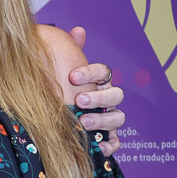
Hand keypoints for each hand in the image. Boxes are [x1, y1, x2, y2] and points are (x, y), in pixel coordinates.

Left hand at [66, 25, 124, 156]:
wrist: (58, 121)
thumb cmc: (63, 92)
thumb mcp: (62, 73)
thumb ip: (70, 53)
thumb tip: (78, 30)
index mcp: (99, 81)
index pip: (103, 72)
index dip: (90, 73)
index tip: (72, 76)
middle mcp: (108, 99)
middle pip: (116, 94)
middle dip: (99, 97)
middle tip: (79, 100)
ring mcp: (110, 119)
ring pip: (118, 117)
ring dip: (102, 119)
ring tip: (84, 122)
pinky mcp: (109, 139)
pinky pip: (116, 143)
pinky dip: (109, 145)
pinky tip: (97, 147)